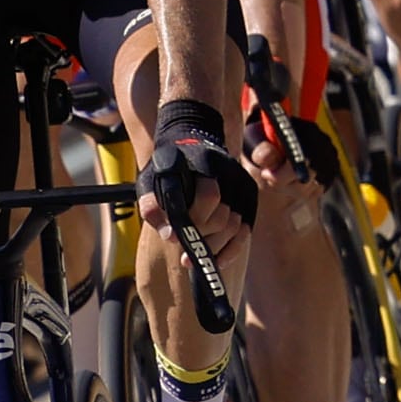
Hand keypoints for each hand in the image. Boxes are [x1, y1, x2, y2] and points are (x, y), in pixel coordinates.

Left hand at [139, 98, 258, 251]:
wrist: (192, 140)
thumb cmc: (167, 166)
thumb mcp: (151, 180)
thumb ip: (153, 207)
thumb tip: (170, 237)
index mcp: (205, 163)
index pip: (208, 198)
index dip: (192, 223)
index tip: (177, 241)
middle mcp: (228, 172)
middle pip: (222, 218)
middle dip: (203, 238)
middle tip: (185, 251)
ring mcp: (242, 184)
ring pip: (235, 228)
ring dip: (215, 246)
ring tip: (198, 255)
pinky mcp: (249, 195)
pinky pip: (245, 232)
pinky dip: (231, 250)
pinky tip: (217, 261)